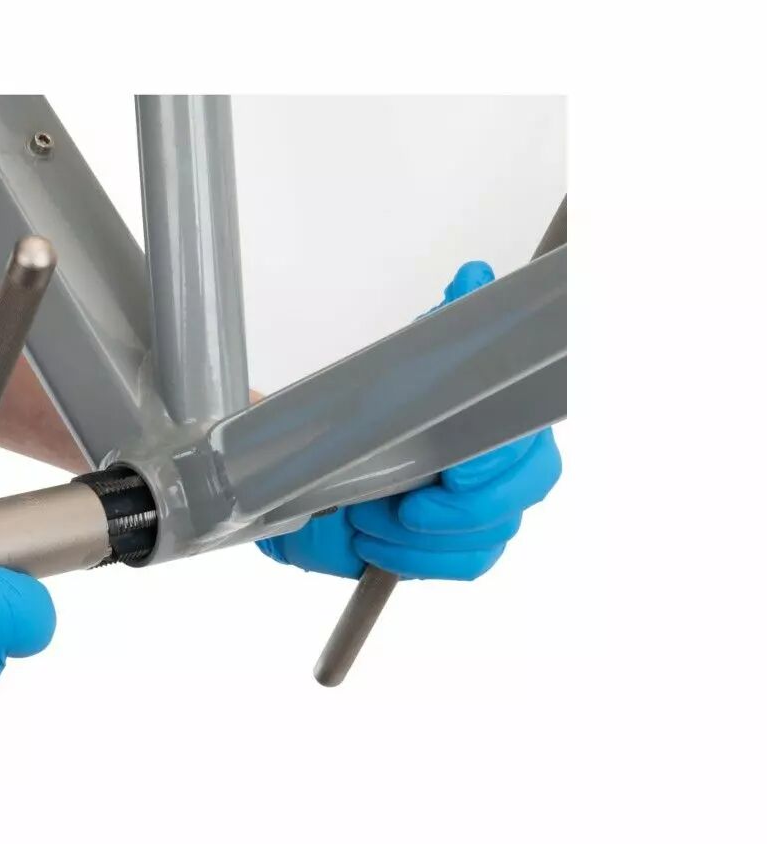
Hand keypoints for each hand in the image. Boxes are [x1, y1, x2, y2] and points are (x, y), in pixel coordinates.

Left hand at [257, 261, 561, 581]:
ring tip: (368, 521)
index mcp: (499, 420)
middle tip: (406, 507)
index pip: (528, 446)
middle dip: (462, 509)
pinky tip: (377, 543)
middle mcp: (507, 467)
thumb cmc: (365, 425)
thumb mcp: (396, 369)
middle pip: (523, 495)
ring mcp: (490, 513)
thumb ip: (440, 330)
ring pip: (491, 537)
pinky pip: (466, 566)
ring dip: (423, 536)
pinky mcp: (464, 550)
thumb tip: (474, 277)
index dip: (499, 462)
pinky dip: (417, 560)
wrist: (315, 480)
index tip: (456, 474)